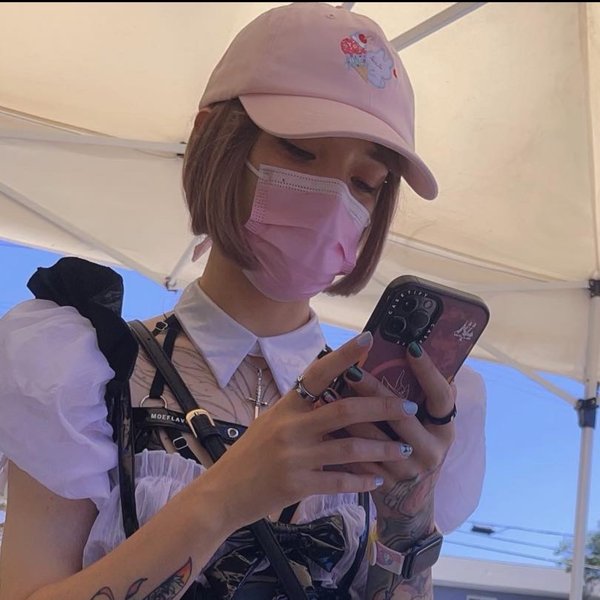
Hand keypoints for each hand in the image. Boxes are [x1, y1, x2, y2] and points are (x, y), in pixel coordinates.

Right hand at [202, 331, 415, 529]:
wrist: (222, 494)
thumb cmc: (248, 456)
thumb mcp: (270, 423)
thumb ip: (300, 410)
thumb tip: (331, 392)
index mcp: (285, 408)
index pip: (318, 374)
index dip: (344, 357)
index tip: (368, 340)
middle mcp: (291, 427)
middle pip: (345, 409)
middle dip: (382, 406)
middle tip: (409, 407)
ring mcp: (295, 457)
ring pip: (350, 447)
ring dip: (383, 448)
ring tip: (405, 449)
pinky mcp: (298, 485)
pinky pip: (340, 480)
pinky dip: (362, 480)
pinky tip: (378, 479)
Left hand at [332, 344, 455, 543]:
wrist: (408, 504)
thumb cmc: (417, 449)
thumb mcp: (429, 427)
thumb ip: (427, 397)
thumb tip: (421, 351)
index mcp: (445, 431)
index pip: (441, 396)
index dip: (428, 372)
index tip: (411, 347)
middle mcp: (430, 452)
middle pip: (400, 416)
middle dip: (374, 390)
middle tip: (352, 368)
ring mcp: (405, 471)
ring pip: (372, 438)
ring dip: (349, 413)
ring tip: (329, 390)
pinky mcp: (381, 483)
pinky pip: (356, 457)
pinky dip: (339, 437)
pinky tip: (323, 420)